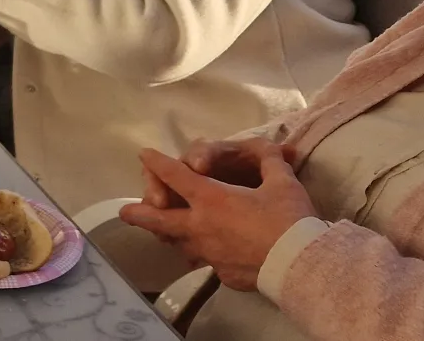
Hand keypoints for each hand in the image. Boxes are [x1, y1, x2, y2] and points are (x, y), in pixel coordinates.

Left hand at [119, 144, 317, 290]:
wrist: (300, 266)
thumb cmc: (290, 220)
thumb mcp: (283, 183)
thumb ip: (271, 163)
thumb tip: (276, 150)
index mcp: (211, 198)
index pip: (176, 176)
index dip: (158, 164)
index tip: (144, 155)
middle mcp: (200, 225)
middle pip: (159, 219)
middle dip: (140, 212)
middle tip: (124, 212)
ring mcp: (208, 253)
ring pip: (180, 243)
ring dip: (170, 236)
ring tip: (162, 235)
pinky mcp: (222, 273)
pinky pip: (206, 261)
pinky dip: (202, 254)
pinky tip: (207, 255)